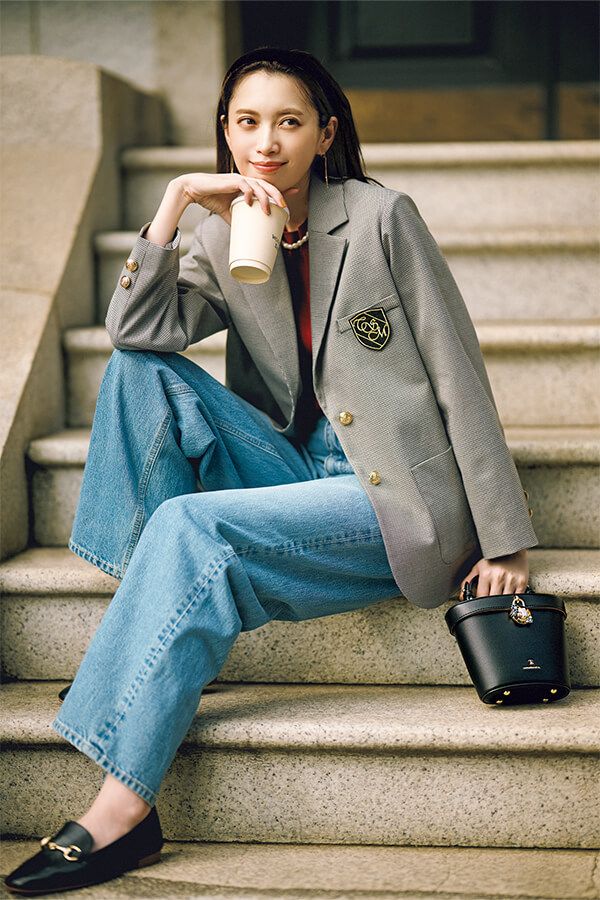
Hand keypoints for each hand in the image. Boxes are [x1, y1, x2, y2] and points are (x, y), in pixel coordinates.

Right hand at [173, 173, 299, 225]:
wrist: (193, 190)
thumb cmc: (210, 197)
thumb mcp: (226, 212)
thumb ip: (237, 219)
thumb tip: (245, 234)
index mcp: (246, 186)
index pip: (267, 186)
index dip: (281, 189)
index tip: (295, 192)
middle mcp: (244, 181)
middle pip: (267, 185)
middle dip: (277, 195)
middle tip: (284, 207)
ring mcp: (237, 179)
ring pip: (257, 185)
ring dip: (265, 197)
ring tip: (268, 209)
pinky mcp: (228, 180)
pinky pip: (242, 185)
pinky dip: (248, 193)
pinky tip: (250, 202)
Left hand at [460, 548, 528, 597]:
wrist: (513, 547)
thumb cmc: (494, 558)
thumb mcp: (479, 566)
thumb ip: (468, 581)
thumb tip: (462, 596)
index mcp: (486, 574)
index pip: (481, 597)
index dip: (480, 602)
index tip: (481, 603)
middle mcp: (499, 577)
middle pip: (493, 601)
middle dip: (491, 603)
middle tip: (491, 602)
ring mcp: (511, 580)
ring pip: (505, 602)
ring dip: (502, 603)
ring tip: (501, 598)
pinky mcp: (522, 582)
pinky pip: (517, 598)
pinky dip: (513, 600)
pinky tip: (510, 596)